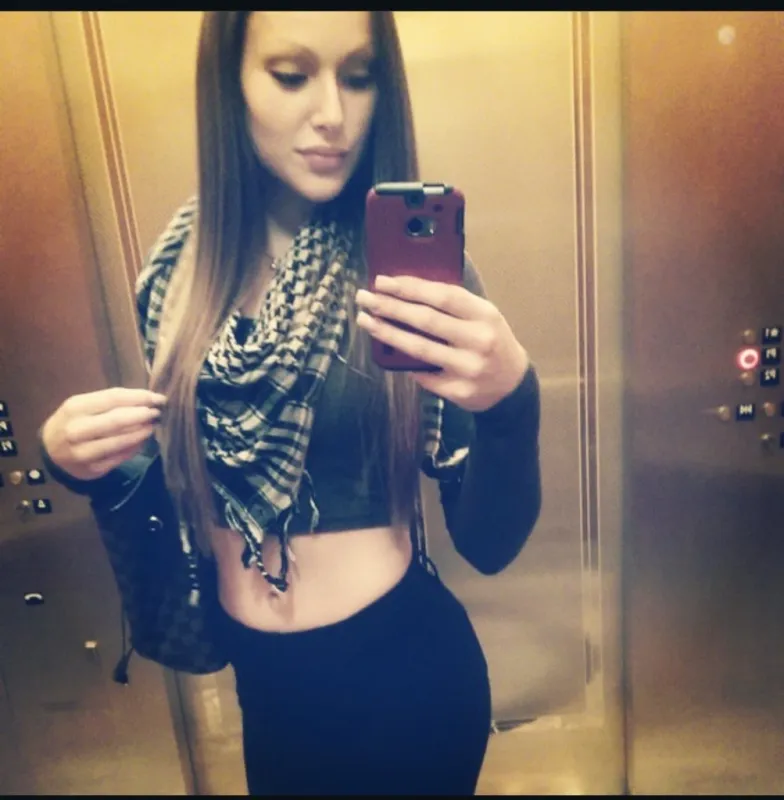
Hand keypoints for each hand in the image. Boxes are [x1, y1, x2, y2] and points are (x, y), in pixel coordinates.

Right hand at [41, 387, 166, 480]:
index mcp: (75, 408)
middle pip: (117, 421)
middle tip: (158, 413)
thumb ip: (110, 402)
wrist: (50, 452)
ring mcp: (83, 452)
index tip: (159, 398)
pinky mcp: (92, 469)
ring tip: (152, 426)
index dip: (140, 397)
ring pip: (120, 441)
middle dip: (143, 415)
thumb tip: (147, 399)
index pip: (113, 398)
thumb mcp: (83, 406)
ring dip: (142, 432)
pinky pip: (120, 457)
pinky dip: (135, 447)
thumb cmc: (73, 422)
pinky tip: (142, 441)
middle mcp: (76, 430)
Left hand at [355, 274, 529, 412]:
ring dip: (387, 333)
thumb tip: (406, 289)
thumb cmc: (490, 341)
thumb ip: (453, 304)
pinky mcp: (457, 391)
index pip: (442, 295)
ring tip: (366, 320)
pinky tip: (387, 350)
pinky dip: (402, 360)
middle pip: (425, 320)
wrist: (511, 385)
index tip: (383, 281)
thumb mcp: (483, 316)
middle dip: (390, 307)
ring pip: (418, 348)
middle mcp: (478, 340)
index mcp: (485, 314)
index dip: (409, 287)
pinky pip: (421, 373)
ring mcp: (468, 368)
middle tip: (365, 298)